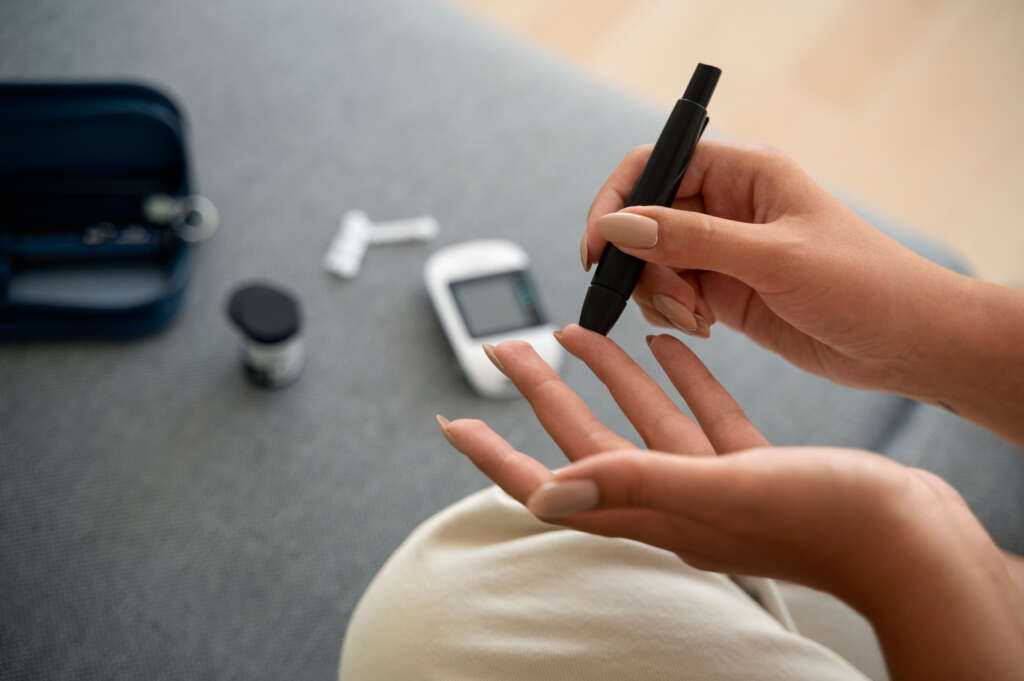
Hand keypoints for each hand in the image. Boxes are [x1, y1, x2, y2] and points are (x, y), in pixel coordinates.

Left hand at [438, 325, 1023, 678]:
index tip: (453, 423)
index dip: (495, 458)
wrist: (914, 542)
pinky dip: (680, 379)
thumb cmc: (826, 521)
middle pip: (585, 441)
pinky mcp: (753, 465)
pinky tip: (666, 346)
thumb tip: (545, 496)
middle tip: (503, 349)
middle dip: (541, 393)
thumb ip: (634, 487)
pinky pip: (702, 415)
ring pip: (644, 419)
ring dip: (609, 376)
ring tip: (576, 333)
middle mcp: (674, 501)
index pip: (550, 486)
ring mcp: (713, 483)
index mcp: (655, 514)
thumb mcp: (724, 495)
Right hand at [582, 140, 965, 397]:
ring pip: (652, 262)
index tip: (599, 249)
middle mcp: (728, 206)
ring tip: (701, 318)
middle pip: (645, 219)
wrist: (907, 342)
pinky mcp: (725, 290)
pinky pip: (671, 294)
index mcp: (745, 172)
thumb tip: (618, 226)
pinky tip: (707, 326)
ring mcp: (723, 250)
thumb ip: (691, 240)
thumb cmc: (862, 284)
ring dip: (660, 293)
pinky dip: (674, 313)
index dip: (617, 201)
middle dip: (643, 262)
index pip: (655, 165)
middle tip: (675, 299)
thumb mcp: (773, 258)